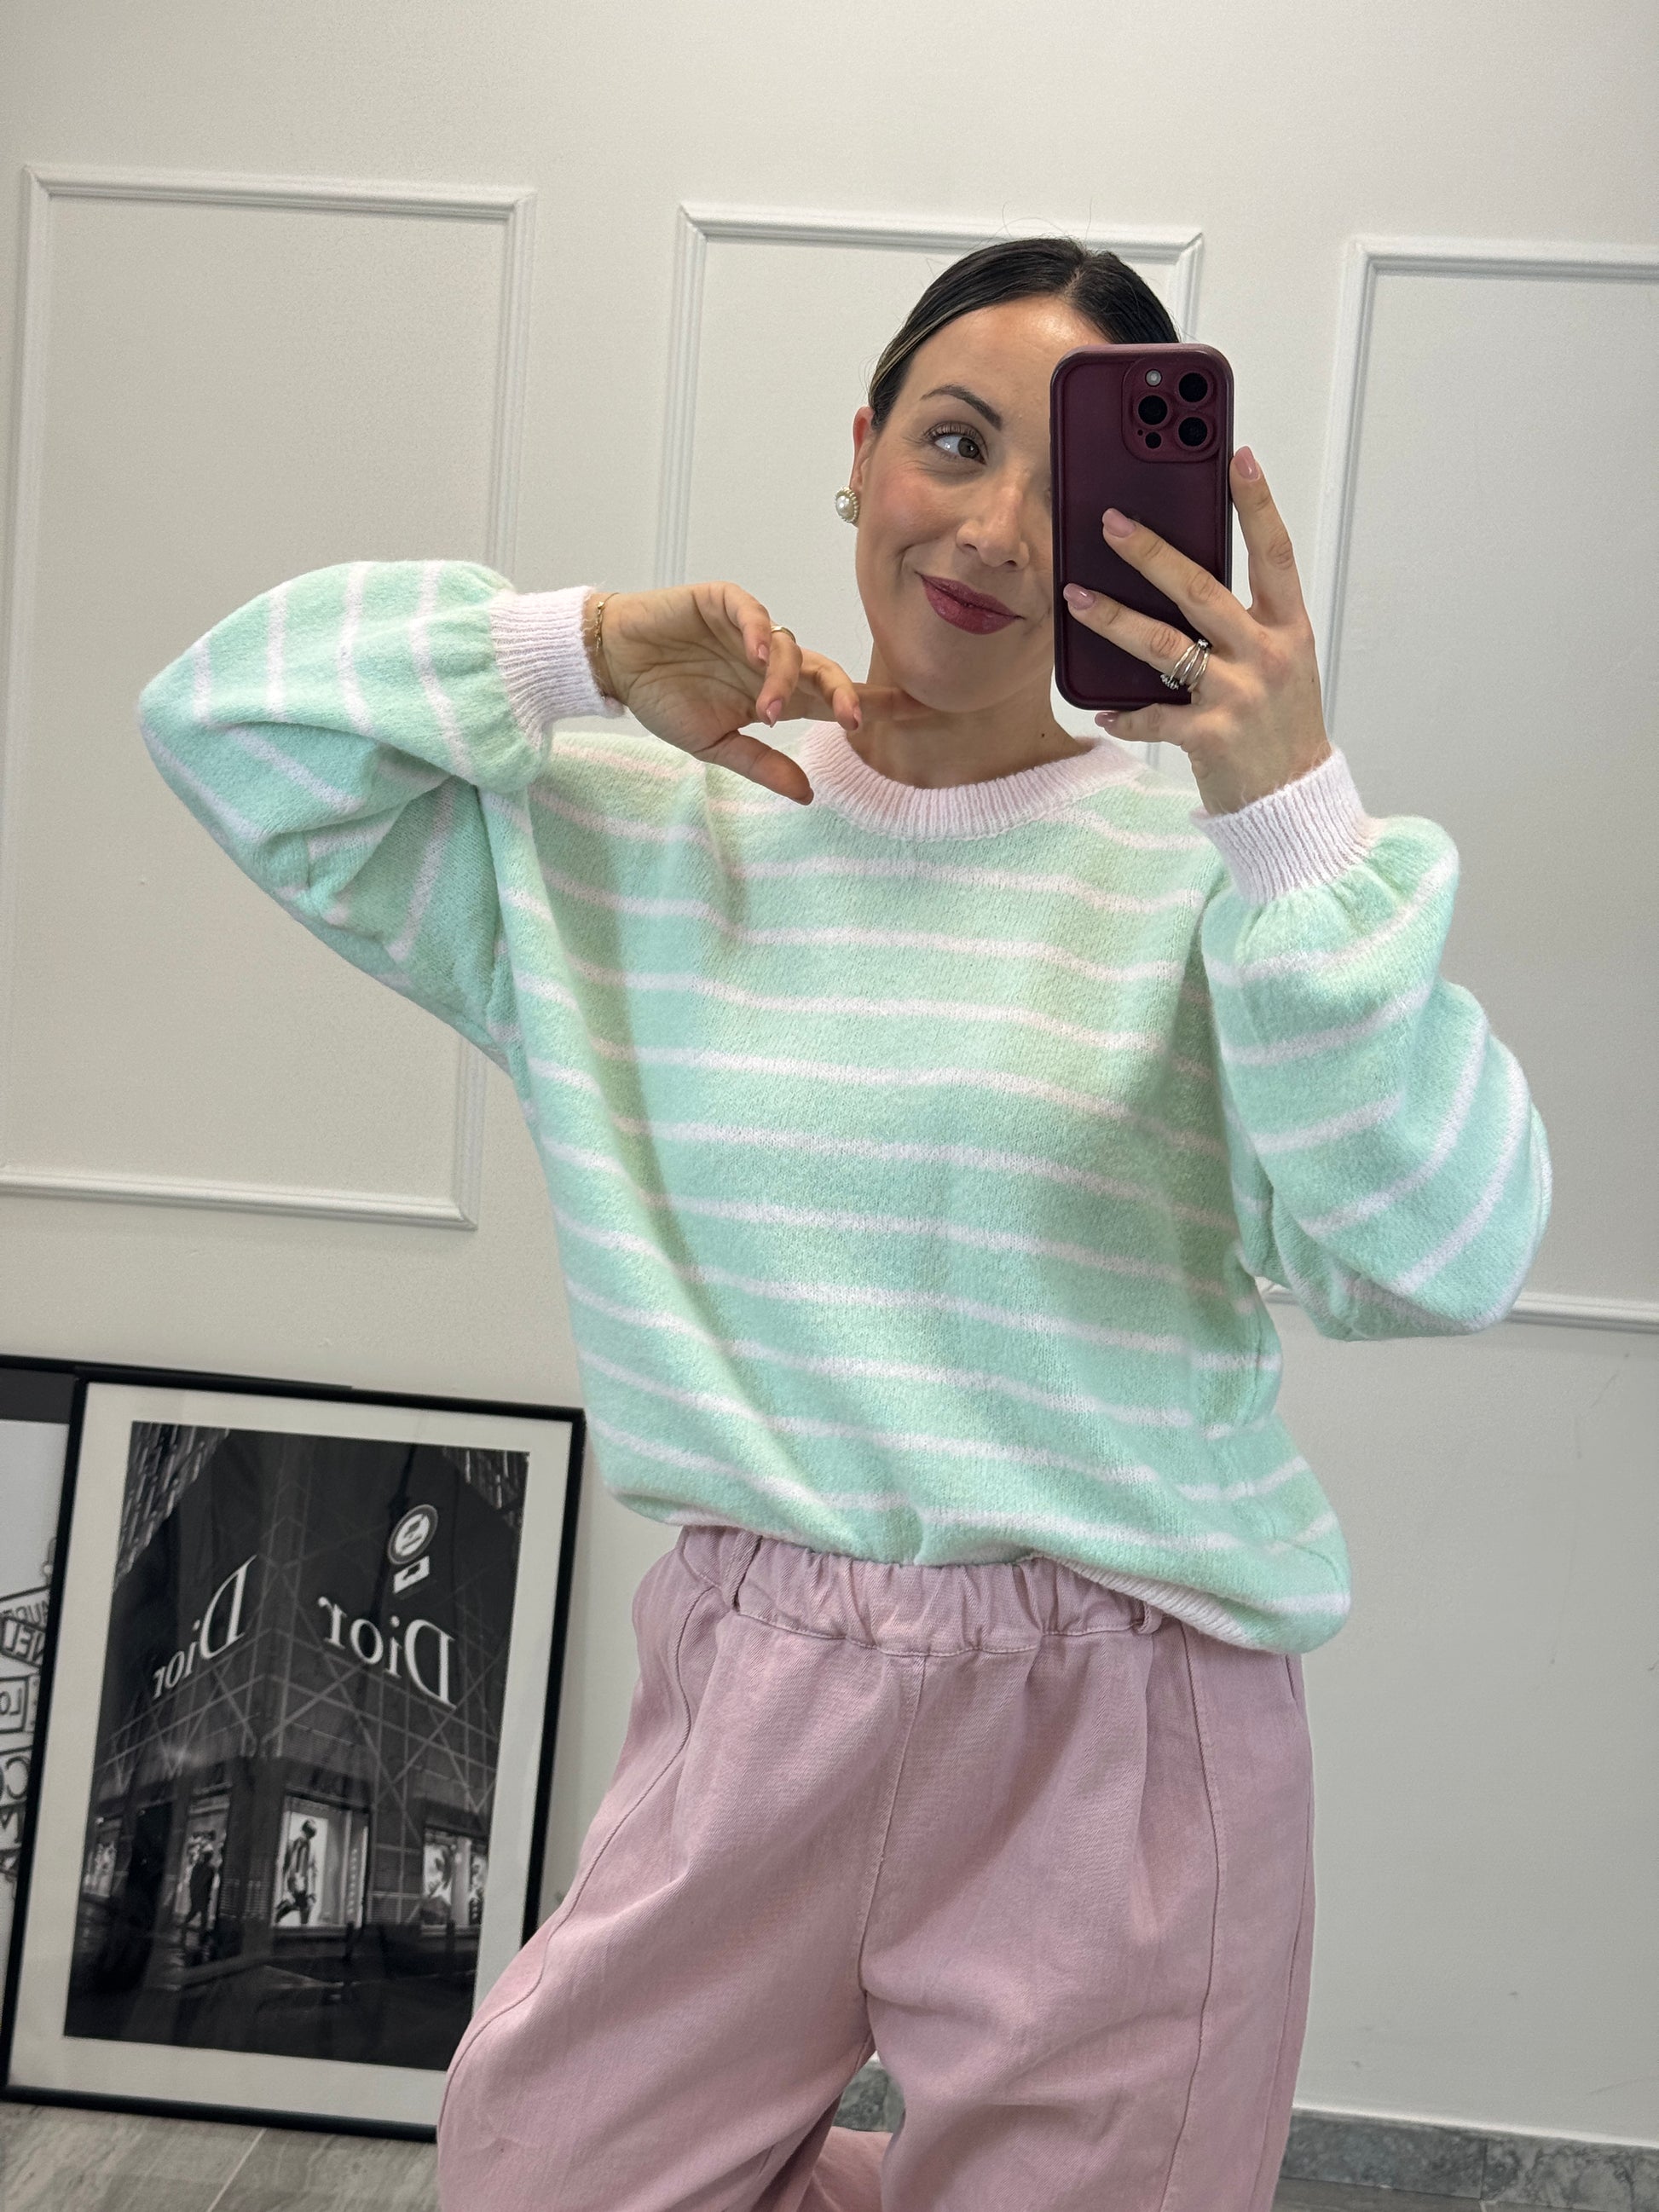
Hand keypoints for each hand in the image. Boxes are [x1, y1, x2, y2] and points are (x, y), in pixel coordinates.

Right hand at [594, 582, 920, 805]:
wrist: (614, 664)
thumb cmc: (662, 698)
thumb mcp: (713, 745)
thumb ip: (760, 764)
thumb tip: (808, 793)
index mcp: (773, 693)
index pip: (832, 697)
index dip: (873, 702)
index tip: (918, 711)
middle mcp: (770, 660)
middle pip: (824, 671)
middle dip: (846, 694)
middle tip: (854, 721)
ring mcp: (749, 629)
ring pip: (790, 647)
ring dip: (783, 681)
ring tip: (765, 711)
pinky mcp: (722, 603)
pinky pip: (753, 611)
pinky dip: (760, 632)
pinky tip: (757, 656)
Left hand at [1059, 448, 1331, 815]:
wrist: (1291, 799)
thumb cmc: (1278, 723)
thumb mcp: (1278, 662)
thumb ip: (1241, 621)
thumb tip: (1180, 575)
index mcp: (1287, 628)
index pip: (1275, 552)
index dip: (1257, 503)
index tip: (1238, 456)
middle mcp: (1265, 655)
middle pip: (1201, 589)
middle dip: (1151, 552)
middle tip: (1110, 522)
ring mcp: (1238, 695)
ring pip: (1165, 645)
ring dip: (1114, 619)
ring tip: (1076, 597)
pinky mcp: (1210, 736)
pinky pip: (1153, 716)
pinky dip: (1124, 714)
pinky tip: (1099, 709)